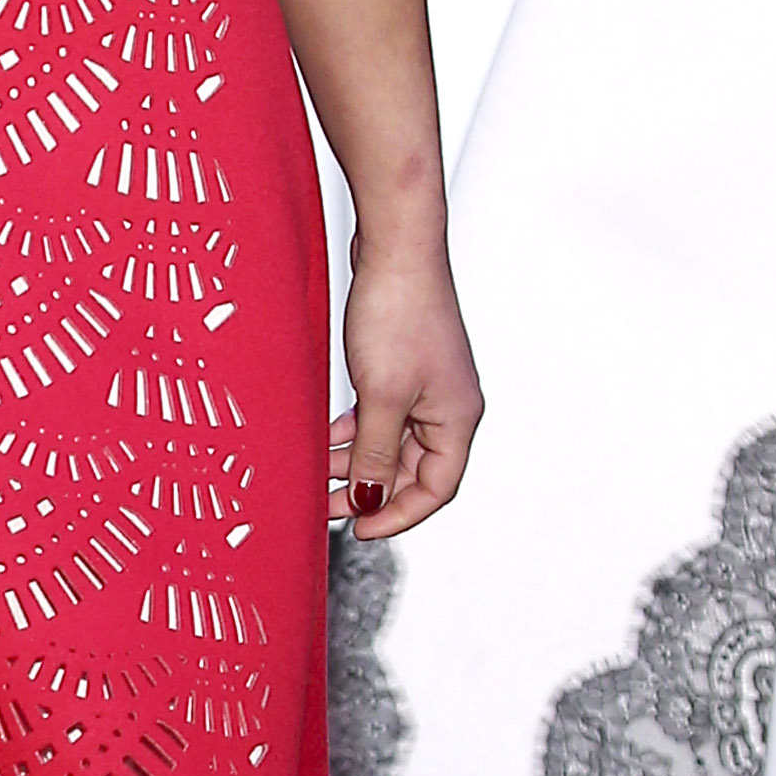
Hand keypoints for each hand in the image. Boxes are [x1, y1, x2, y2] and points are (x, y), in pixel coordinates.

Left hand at [328, 234, 480, 540]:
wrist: (394, 247)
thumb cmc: (399, 311)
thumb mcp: (381, 396)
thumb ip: (375, 453)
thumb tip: (370, 499)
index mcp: (457, 418)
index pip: (437, 488)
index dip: (398, 514)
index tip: (358, 528)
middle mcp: (447, 406)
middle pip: (411, 470)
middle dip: (370, 490)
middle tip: (325, 505)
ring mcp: (425, 386)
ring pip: (390, 443)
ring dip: (357, 460)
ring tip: (318, 471)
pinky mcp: (401, 367)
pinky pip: (379, 415)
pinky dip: (354, 430)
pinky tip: (327, 435)